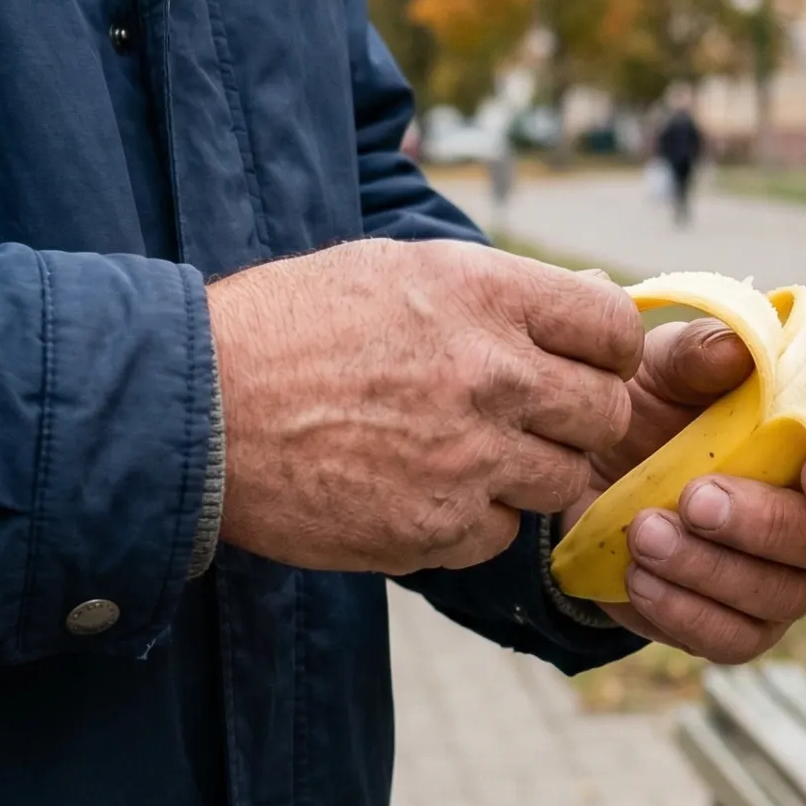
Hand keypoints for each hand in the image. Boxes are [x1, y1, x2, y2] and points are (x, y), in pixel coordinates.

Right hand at [209, 239, 641, 572]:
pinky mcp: (436, 528)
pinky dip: (474, 522)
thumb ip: (499, 291)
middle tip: (530, 418)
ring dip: (526, 472)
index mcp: (484, 294)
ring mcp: (469, 457)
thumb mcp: (394, 271)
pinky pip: (500, 535)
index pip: (613, 328)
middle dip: (576, 418)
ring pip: (560, 479)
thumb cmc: (287, 328)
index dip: (605, 352)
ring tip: (462, 453)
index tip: (581, 364)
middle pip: (604, 412)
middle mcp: (492, 373)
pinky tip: (422, 492)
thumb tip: (591, 295)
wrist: (193, 410)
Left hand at [566, 319, 805, 663]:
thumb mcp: (661, 366)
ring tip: (644, 532)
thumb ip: (699, 353)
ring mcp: (783, 580)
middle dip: (759, 525)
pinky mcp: (736, 626)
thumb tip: (736, 348)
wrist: (584, 473)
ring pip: (776, 597)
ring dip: (707, 569)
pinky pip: (730, 640)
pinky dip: (683, 612)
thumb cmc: (649, 409)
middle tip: (692, 498)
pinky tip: (638, 576)